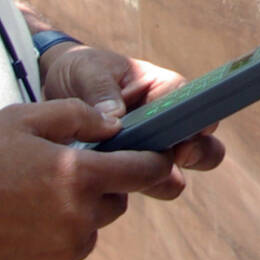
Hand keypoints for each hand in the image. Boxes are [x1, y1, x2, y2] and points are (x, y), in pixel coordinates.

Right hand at [0, 100, 174, 259]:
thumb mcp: (21, 119)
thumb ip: (77, 115)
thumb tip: (116, 124)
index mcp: (78, 176)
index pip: (144, 171)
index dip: (156, 164)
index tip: (159, 161)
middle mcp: (79, 220)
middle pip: (116, 203)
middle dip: (98, 189)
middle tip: (54, 179)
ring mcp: (64, 255)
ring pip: (88, 232)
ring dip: (72, 219)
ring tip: (25, 207)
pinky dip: (52, 248)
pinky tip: (16, 233)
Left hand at [40, 44, 228, 185]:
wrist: (55, 91)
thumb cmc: (81, 73)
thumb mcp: (87, 71)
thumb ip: (100, 90)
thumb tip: (114, 119)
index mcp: (163, 89)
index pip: (192, 103)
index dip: (194, 121)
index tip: (183, 137)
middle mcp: (167, 123)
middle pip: (204, 146)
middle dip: (196, 155)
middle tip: (173, 157)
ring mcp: (152, 152)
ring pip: (178, 174)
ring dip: (160, 178)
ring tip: (129, 174)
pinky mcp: (134, 173)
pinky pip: (148, 187)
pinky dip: (135, 188)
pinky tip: (109, 183)